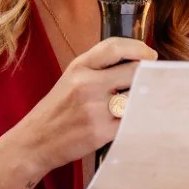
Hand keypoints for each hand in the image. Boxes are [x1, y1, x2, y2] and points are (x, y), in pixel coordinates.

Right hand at [13, 38, 158, 176]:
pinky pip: (131, 122)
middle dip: (147, 77)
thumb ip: (98, 69)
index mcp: (79, 67)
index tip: (151, 56)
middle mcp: (87, 84)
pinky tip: (135, 122)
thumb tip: (137, 62)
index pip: (114, 47)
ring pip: (136, 98)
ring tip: (143, 104)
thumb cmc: (57, 111)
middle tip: (153, 83)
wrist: (35, 141)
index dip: (138, 48)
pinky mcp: (101, 132)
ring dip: (143, 101)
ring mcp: (94, 108)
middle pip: (133, 71)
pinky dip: (137, 121)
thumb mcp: (71, 79)